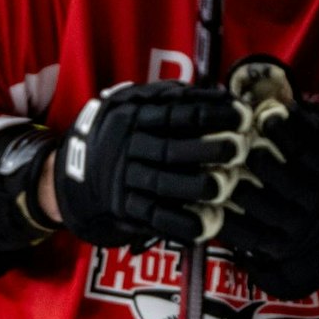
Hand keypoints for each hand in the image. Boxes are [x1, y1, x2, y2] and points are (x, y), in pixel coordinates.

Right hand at [51, 81, 249, 246]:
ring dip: (193, 187)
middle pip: (168, 149)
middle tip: (238, 149)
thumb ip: (168, 98)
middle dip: (204, 150)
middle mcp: (127, 147)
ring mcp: (124, 179)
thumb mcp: (133, 105)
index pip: (176, 113)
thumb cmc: (120, 133)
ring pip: (160, 183)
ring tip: (222, 188)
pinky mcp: (124, 207)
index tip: (242, 115)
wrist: (75, 171)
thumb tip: (211, 93)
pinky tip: (205, 224)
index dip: (210, 114)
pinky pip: (153, 217)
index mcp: (134, 116)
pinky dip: (178, 223)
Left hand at [215, 60, 318, 299]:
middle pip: (284, 179)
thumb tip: (275, 99)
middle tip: (235, 146)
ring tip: (214, 172)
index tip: (265, 116)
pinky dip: (224, 220)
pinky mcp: (276, 246)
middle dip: (259, 161)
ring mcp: (295, 226)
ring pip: (263, 207)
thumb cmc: (315, 175)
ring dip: (235, 189)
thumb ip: (304, 124)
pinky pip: (248, 235)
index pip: (309, 151)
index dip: (287, 133)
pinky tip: (204, 204)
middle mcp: (315, 200)